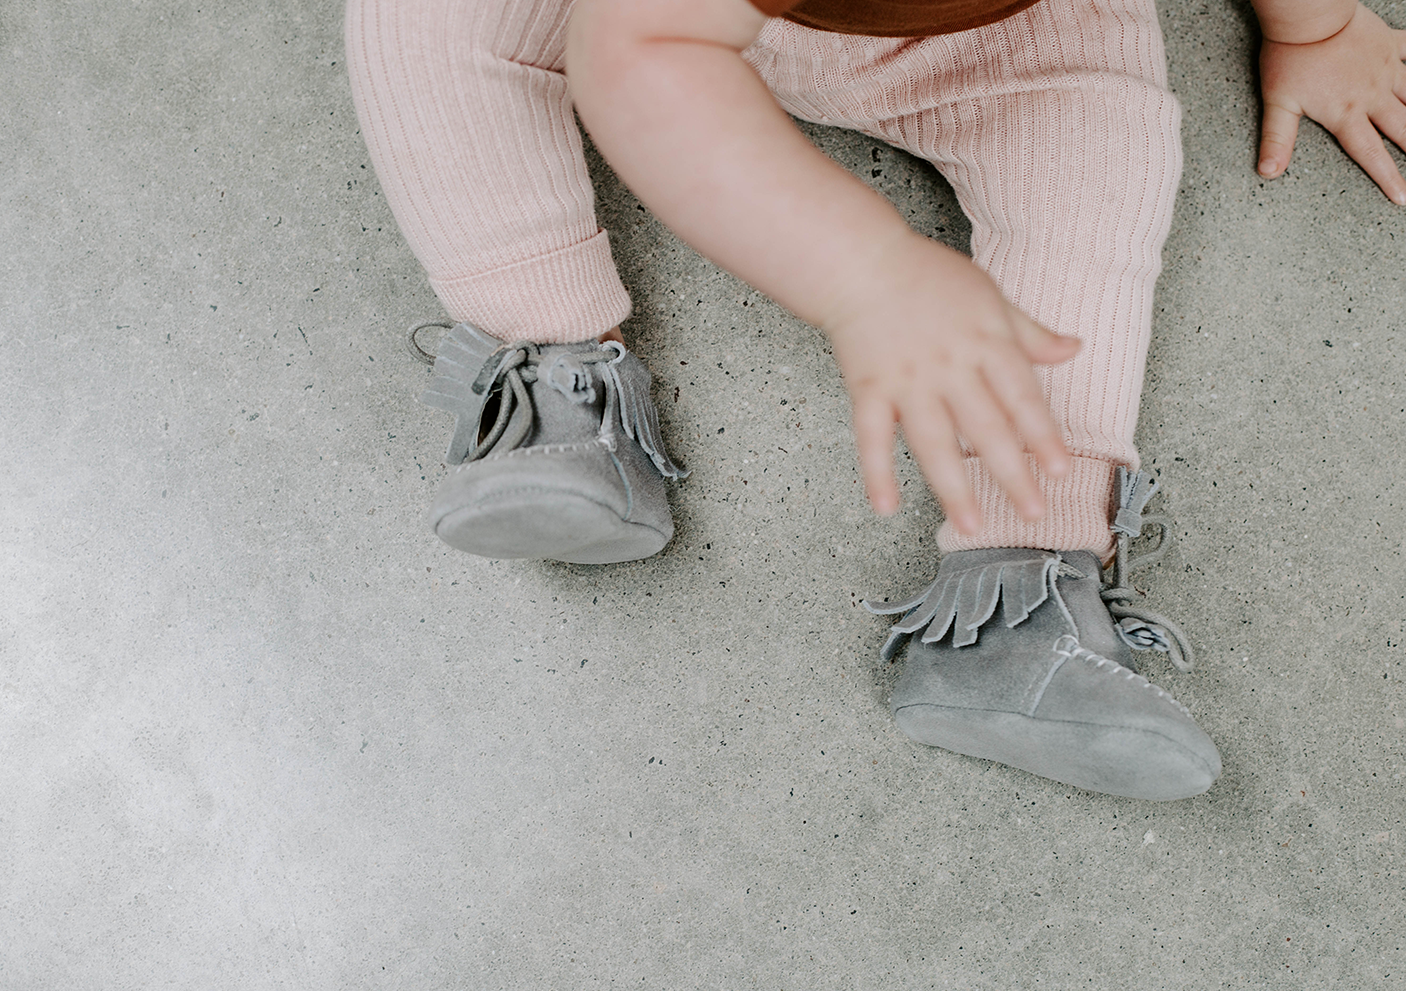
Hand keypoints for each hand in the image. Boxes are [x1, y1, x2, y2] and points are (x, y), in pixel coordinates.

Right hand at [825, 232, 1079, 532]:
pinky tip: (886, 507)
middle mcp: (950, 367)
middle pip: (986, 429)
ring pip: (934, 443)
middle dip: (1012, 474)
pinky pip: (872, 437)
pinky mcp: (868, 389)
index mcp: (986, 342)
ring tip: (972, 525)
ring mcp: (907, 381)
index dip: (1043, 436)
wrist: (862, 262)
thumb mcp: (990, 296)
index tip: (1061, 471)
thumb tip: (1074, 349)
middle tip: (1033, 513)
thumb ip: (1029, 333)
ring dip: (953, 487)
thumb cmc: (928, 277)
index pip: (1022, 398)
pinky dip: (877, 472)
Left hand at [1258, 3, 1405, 203]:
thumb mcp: (1278, 104)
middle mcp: (1372, 95)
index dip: (1387, 177)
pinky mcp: (1389, 44)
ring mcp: (1385, 68)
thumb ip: (1277, 140)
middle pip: (1403, 129)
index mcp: (1346, 114)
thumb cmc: (1291, 58)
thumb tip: (1267, 172)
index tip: (1401, 198)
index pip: (1370, 154)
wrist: (1310, 15)